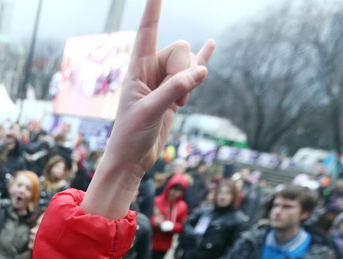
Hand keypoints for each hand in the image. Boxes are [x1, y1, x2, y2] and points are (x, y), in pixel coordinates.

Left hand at [80, 0, 213, 219]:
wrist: (132, 160)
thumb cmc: (131, 136)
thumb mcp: (151, 112)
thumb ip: (174, 90)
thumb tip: (202, 71)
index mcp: (137, 69)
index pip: (148, 31)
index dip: (153, 10)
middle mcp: (150, 70)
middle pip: (180, 50)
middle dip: (184, 70)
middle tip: (174, 97)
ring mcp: (164, 81)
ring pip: (190, 64)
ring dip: (190, 83)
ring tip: (178, 104)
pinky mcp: (175, 94)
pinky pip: (193, 71)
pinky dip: (203, 58)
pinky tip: (211, 44)